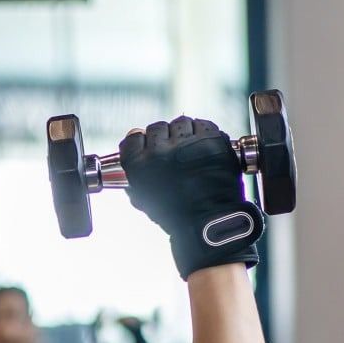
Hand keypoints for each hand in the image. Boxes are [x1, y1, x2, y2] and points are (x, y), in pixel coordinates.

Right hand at [120, 116, 262, 278]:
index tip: (146, 144)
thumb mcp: (143, 197)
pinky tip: (202, 145)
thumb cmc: (175, 214)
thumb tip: (133, 157)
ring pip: (180, 122)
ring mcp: (186, 142)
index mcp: (139, 164)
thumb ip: (135, 176)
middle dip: (162, 136)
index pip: (133, 137)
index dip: (140, 140)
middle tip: (170, 148)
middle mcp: (160, 149)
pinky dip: (202, 132)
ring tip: (188, 147)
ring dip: (182, 132)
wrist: (207, 220)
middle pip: (156, 127)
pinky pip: (203, 124)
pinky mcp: (210, 139)